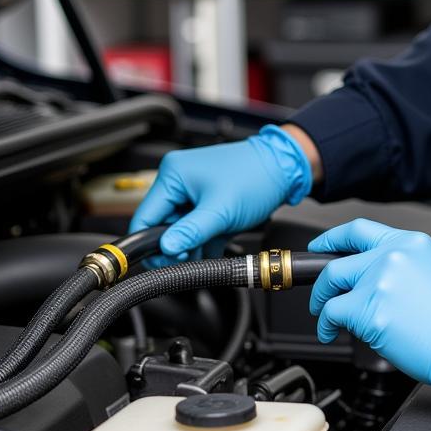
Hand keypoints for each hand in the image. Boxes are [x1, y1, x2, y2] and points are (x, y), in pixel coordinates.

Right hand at [129, 125, 311, 260]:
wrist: (286, 168)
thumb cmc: (256, 177)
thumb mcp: (221, 210)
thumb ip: (191, 232)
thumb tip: (166, 249)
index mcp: (173, 175)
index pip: (145, 216)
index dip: (152, 243)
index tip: (165, 261)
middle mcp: (179, 181)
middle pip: (163, 225)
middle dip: (177, 246)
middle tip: (189, 260)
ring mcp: (194, 192)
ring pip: (181, 229)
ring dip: (191, 245)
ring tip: (204, 254)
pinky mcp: (209, 202)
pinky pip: (197, 227)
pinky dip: (203, 240)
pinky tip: (212, 249)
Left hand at [309, 220, 430, 405]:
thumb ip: (400, 266)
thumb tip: (371, 278)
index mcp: (409, 243)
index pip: (360, 230)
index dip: (332, 238)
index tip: (320, 246)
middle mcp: (392, 256)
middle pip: (338, 262)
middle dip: (321, 282)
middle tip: (321, 295)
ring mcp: (380, 281)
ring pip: (331, 287)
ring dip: (323, 304)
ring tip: (327, 319)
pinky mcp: (370, 310)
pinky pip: (333, 314)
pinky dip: (326, 325)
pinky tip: (332, 333)